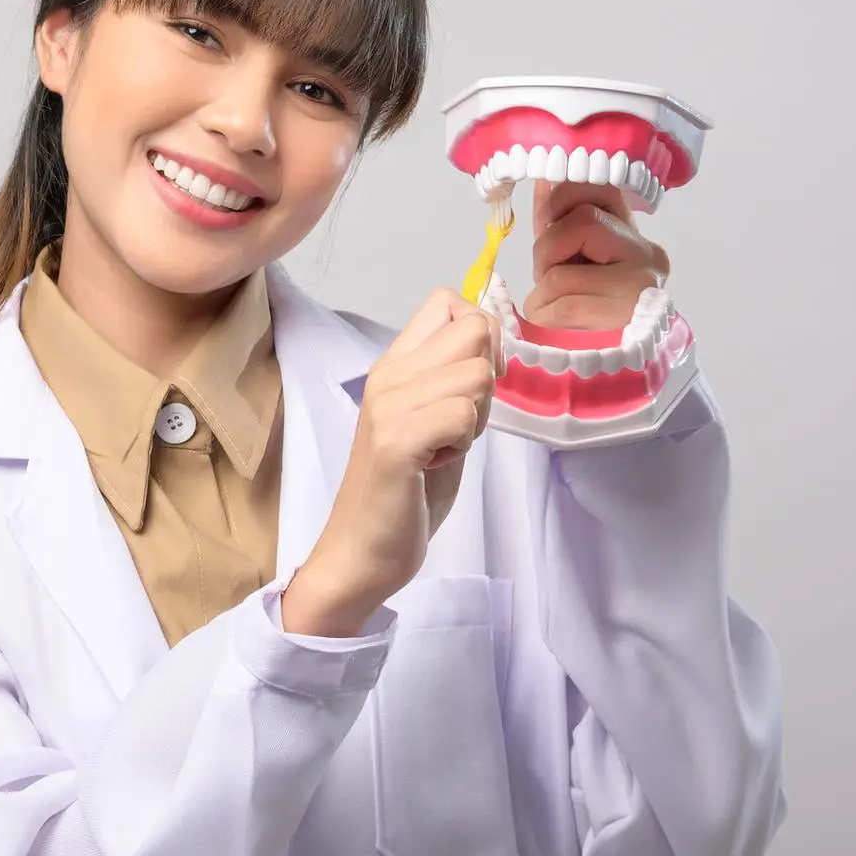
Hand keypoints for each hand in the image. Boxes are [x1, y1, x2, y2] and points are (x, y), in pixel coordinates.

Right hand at [280, 288, 496, 635]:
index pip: (448, 302)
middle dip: (486, 379)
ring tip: (443, 448)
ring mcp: (387, 405)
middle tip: (456, 425)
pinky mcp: (395, 440)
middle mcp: (387, 375)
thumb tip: (493, 337)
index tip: (471, 384)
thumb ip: (456, 380)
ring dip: (476, 418)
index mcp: (394, 365)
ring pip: (476, 375)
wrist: (362, 553)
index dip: (480, 337)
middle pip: (474, 330)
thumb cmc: (404, 492)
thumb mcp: (436, 422)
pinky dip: (463, 442)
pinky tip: (435, 464)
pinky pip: (463, 413)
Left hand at [517, 180, 671, 329]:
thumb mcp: (574, 253)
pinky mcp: (626, 317)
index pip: (603, 188)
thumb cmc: (591, 300)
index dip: (563, 197)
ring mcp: (641, 285)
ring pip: (564, 273)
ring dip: (542, 289)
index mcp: (633, 230)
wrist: (620, 354)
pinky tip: (549, 317)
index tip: (547, 218)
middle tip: (546, 273)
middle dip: (547, 249)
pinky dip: (544, 312)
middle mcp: (646, 252)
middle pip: (583, 222)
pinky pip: (565, 306)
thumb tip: (543, 180)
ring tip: (549, 301)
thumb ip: (558, 220)